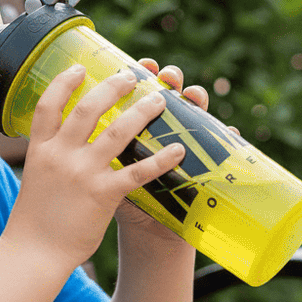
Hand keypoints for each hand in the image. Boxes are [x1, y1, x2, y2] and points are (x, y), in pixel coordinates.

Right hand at [3, 63, 186, 268]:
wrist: (33, 254)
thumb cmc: (32, 222)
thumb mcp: (35, 180)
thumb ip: (50, 160)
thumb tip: (62, 145)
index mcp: (40, 151)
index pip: (48, 106)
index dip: (63, 83)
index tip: (79, 68)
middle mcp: (60, 156)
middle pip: (87, 109)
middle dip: (112, 87)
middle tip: (131, 75)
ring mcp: (82, 174)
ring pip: (117, 131)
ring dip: (141, 111)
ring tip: (159, 99)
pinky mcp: (103, 195)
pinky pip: (138, 172)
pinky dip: (161, 160)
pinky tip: (178, 150)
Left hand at [113, 59, 211, 243]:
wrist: (143, 237)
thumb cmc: (116, 203)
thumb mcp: (102, 174)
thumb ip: (96, 151)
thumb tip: (74, 126)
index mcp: (132, 128)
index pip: (140, 92)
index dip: (142, 74)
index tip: (140, 64)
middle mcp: (160, 131)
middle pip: (167, 95)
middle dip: (167, 79)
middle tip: (166, 74)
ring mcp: (182, 146)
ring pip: (191, 116)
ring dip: (194, 100)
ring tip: (193, 94)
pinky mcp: (199, 169)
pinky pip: (213, 153)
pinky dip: (222, 141)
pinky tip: (228, 131)